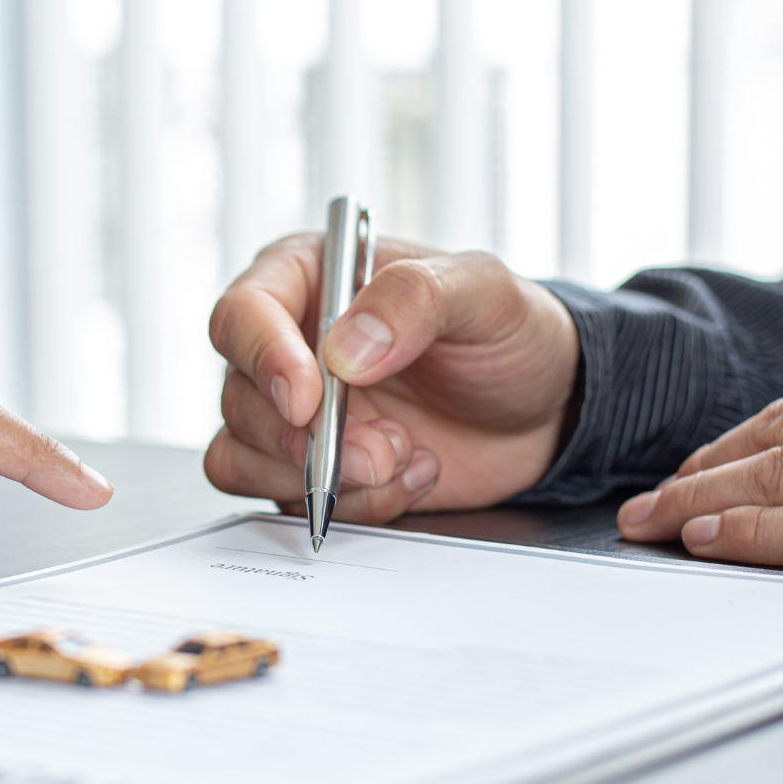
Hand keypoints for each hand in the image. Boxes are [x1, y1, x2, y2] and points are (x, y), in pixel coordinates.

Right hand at [205, 233, 579, 521]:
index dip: (262, 359)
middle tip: (384, 450)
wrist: (543, 410)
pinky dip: (350, 504)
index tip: (309, 400)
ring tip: (404, 456)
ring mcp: (295, 413)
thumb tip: (345, 348)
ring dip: (323, 476)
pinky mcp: (310, 468)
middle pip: (239, 398)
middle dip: (309, 440)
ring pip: (245, 456)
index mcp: (310, 279)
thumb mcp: (484, 293)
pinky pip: (285, 501)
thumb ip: (415, 298)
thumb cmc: (509, 334)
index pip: (241, 315)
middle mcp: (288, 345)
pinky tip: (410, 477)